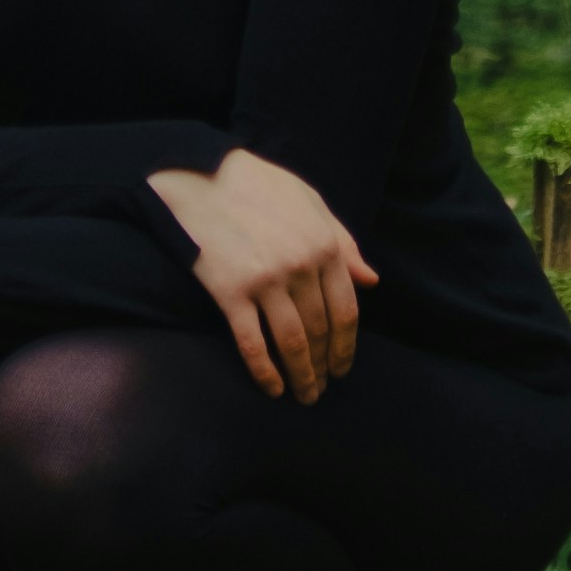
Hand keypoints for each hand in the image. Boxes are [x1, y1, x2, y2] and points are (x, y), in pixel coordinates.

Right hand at [149, 147, 378, 402]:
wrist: (200, 175)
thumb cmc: (257, 185)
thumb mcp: (310, 202)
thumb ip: (343, 242)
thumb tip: (370, 281)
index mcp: (324, 246)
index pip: (345, 311)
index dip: (345, 345)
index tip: (341, 367)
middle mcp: (300, 267)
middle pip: (320, 331)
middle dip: (324, 366)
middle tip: (322, 389)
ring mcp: (265, 282)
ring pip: (292, 343)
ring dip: (301, 375)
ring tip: (304, 395)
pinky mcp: (231, 292)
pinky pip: (252, 343)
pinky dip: (265, 371)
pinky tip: (272, 388)